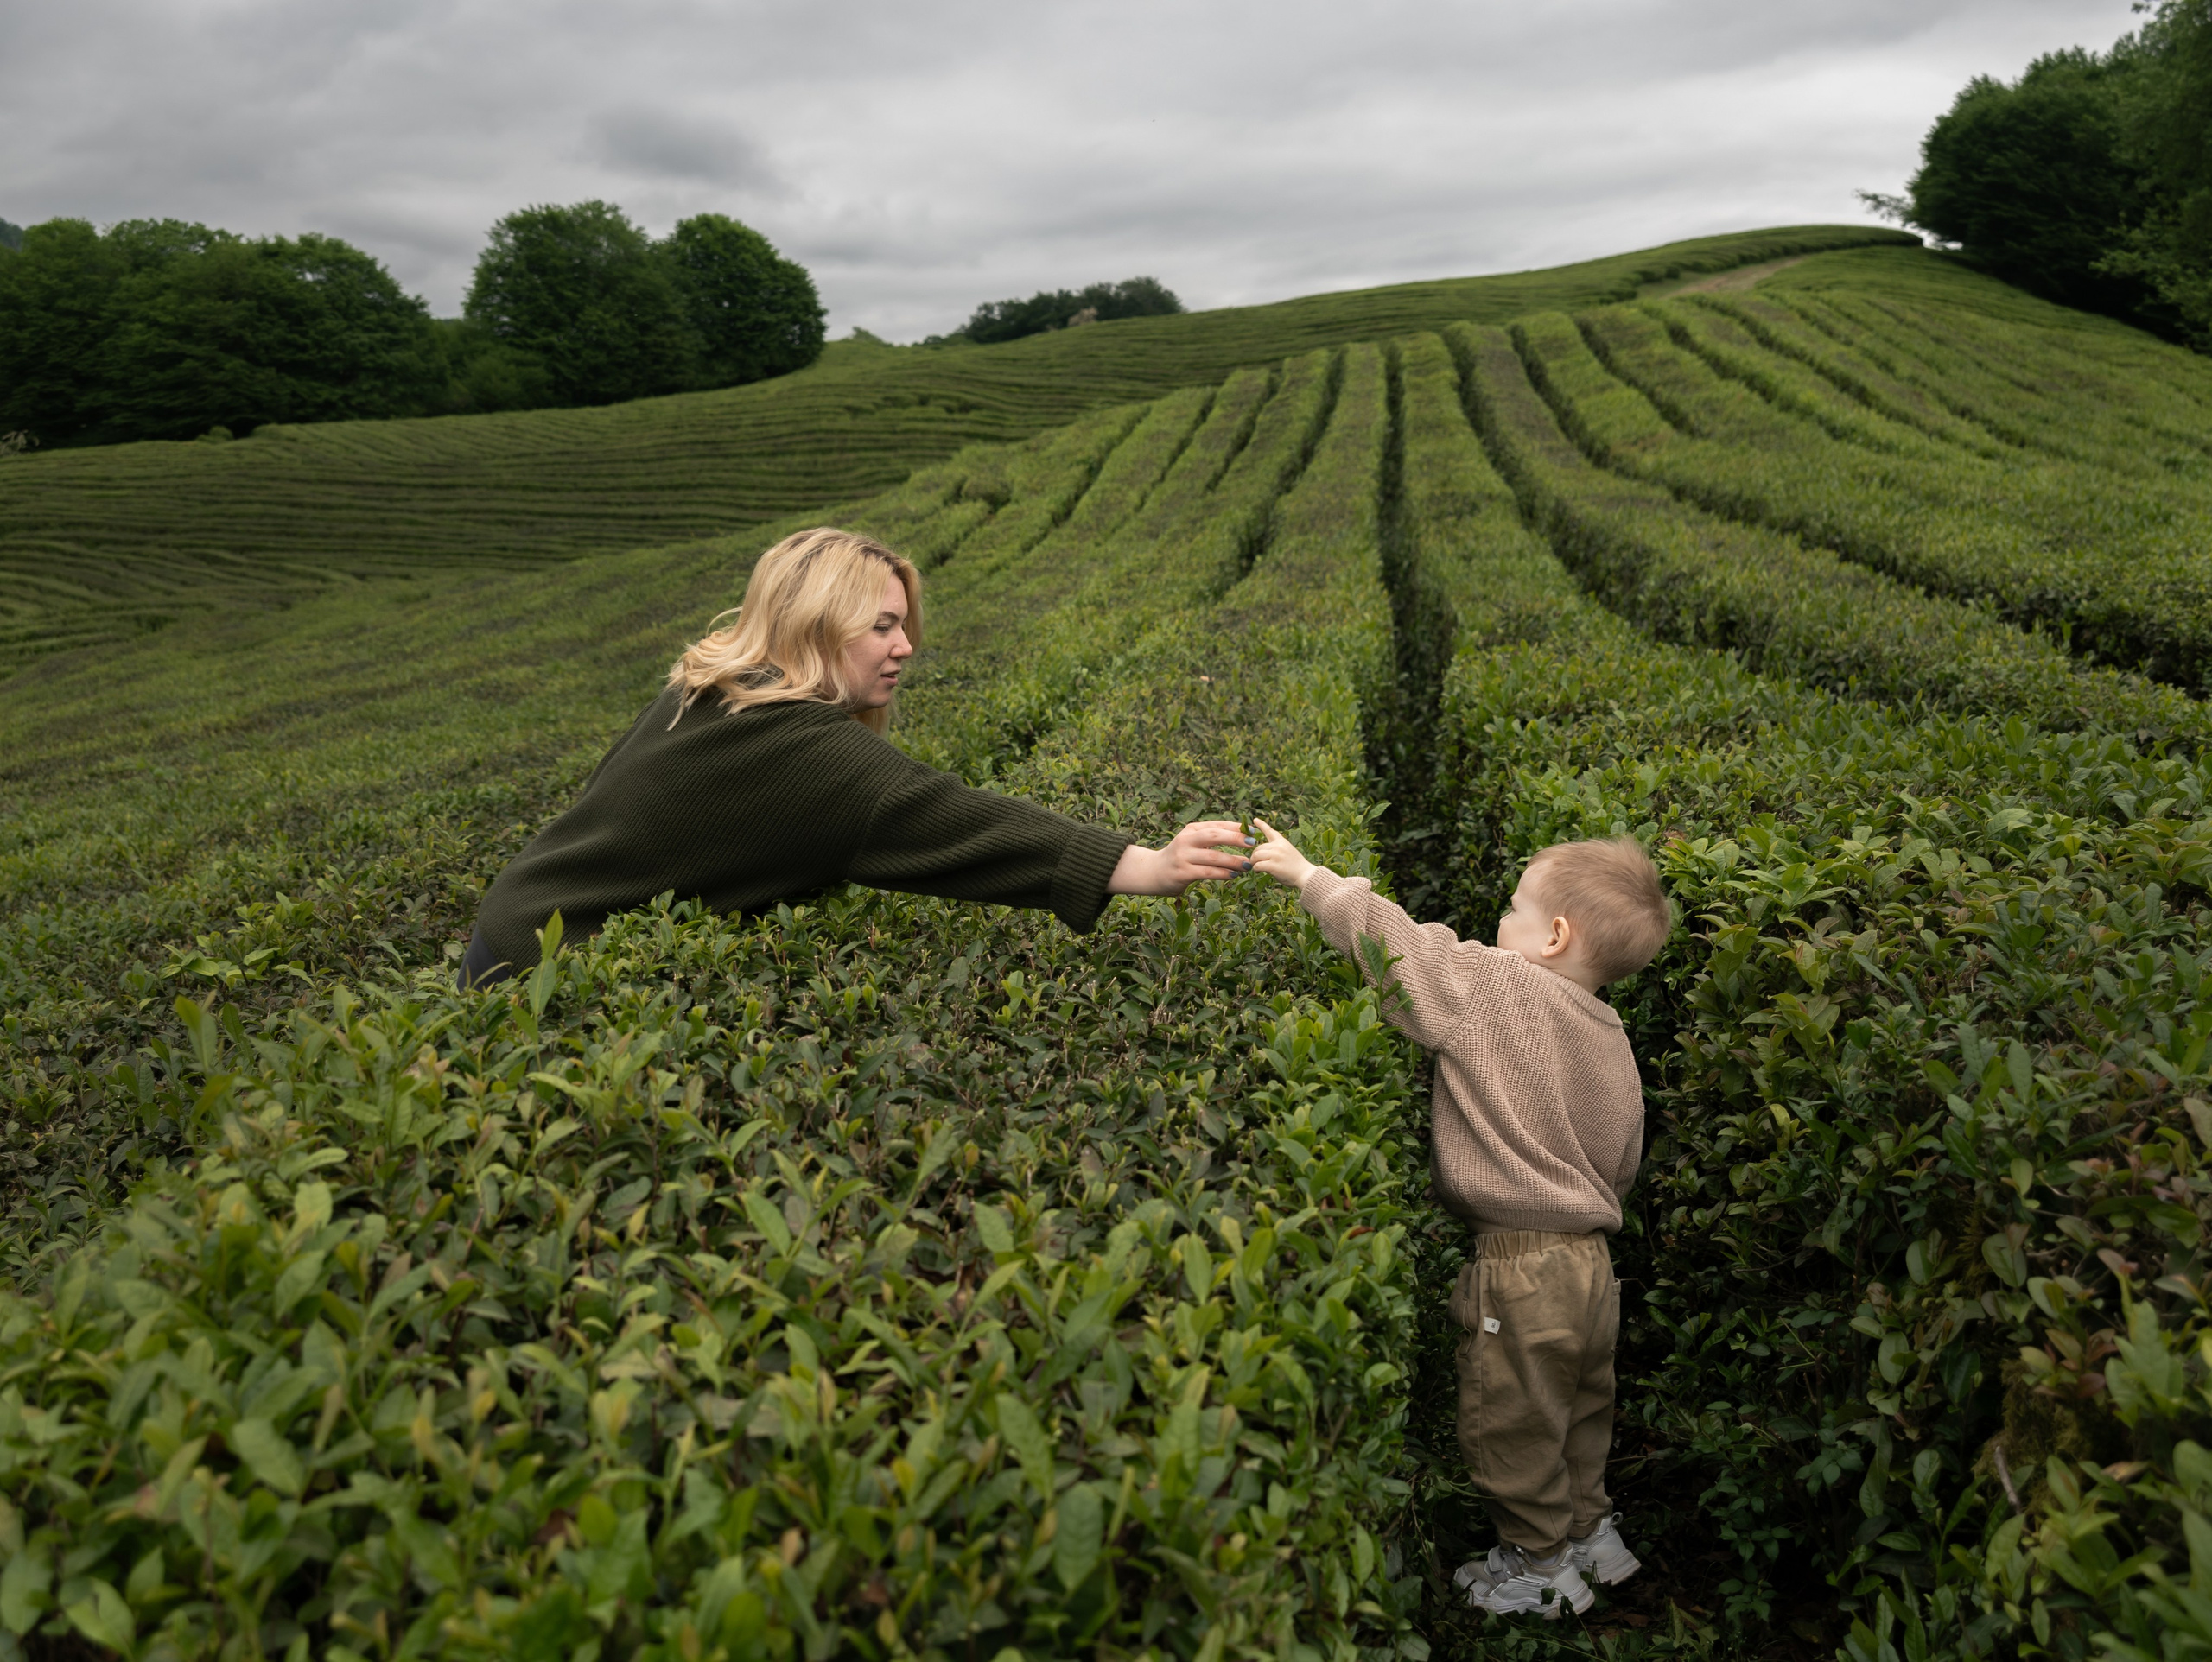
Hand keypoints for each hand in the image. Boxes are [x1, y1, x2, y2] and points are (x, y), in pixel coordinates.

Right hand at [1107, 819, 1253, 895]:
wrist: (1153, 872)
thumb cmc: (1181, 857)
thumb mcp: (1193, 842)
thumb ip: (1212, 838)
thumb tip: (1244, 836)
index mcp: (1192, 829)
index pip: (1218, 825)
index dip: (1237, 828)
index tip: (1255, 831)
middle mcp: (1186, 840)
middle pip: (1215, 836)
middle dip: (1236, 839)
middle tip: (1254, 844)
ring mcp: (1183, 856)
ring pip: (1213, 857)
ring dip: (1233, 861)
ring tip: (1248, 864)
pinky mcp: (1182, 873)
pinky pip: (1208, 872)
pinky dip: (1223, 874)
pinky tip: (1234, 875)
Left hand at [1246, 817, 1316, 888]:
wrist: (1306, 875)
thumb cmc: (1297, 867)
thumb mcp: (1288, 852)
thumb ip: (1277, 849)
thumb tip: (1261, 853)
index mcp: (1282, 842)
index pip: (1270, 831)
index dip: (1261, 825)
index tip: (1255, 820)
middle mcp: (1278, 846)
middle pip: (1258, 847)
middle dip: (1255, 855)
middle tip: (1256, 862)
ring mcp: (1275, 855)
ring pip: (1256, 856)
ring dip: (1254, 862)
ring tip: (1256, 867)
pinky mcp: (1272, 865)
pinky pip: (1257, 865)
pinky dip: (1256, 869)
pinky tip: (1258, 871)